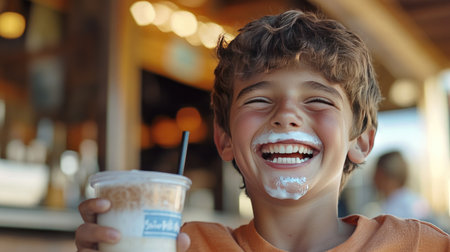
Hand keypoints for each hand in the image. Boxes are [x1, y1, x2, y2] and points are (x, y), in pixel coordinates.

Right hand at [75, 198, 190, 251]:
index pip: (89, 210)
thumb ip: (171, 243)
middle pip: (81, 229)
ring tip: (117, 241)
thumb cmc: (144, 250)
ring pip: (82, 249)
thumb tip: (183, 238)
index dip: (93, 204)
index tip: (108, 203)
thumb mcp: (158, 245)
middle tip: (117, 234)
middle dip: (96, 231)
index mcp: (104, 224)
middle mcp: (91, 240)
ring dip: (99, 244)